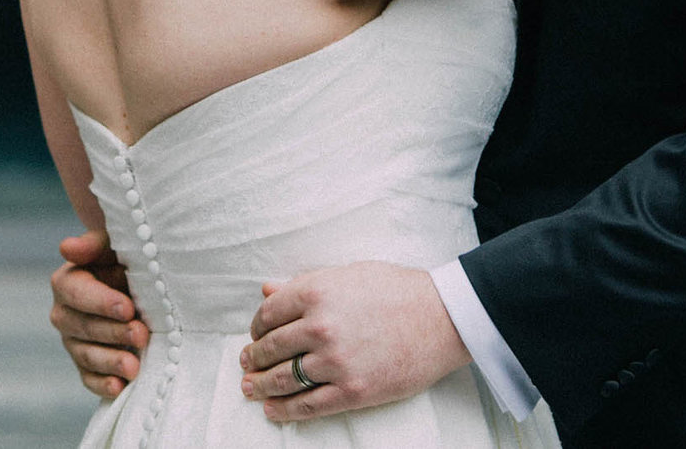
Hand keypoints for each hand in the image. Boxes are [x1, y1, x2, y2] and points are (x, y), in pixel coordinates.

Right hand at [53, 235, 148, 400]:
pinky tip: (120, 387)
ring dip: (111, 362)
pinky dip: (103, 385)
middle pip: (84, 328)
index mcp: (66, 282)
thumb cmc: (122, 260)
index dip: (102, 303)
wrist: (133, 286)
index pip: (78, 295)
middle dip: (114, 333)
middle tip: (141, 334)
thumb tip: (66, 247)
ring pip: (87, 356)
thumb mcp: (111, 246)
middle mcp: (63, 315)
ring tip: (134, 366)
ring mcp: (72, 344)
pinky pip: (89, 380)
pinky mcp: (85, 367)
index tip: (128, 308)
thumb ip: (92, 245)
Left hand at [243, 266, 467, 413]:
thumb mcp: (346, 275)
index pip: (270, 313)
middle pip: (273, 347)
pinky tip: (273, 410)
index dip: (257, 326)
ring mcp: (335, 362)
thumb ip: (304, 284)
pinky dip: (285, 411)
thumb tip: (267, 290)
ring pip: (285, 378)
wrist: (439, 318)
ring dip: (261, 385)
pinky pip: (308, 405)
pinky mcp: (352, 391)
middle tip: (246, 363)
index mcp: (317, 291)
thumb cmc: (395, 290)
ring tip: (250, 388)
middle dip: (254, 357)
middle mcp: (321, 326)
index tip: (256, 334)